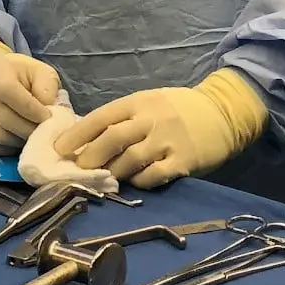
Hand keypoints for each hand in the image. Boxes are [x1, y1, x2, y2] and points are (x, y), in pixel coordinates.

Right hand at [0, 39, 62, 153]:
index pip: (8, 91)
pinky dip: (7, 149)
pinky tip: (17, 141)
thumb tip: (50, 110)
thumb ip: (47, 87)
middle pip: (4, 118)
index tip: (48, 118)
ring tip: (32, 137)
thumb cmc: (18, 75)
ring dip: (20, 141)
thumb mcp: (38, 71)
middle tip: (44, 133)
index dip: (30, 109)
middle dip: (29, 129)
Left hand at [57, 71, 268, 190]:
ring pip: (130, 159)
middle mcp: (151, 119)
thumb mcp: (149, 103)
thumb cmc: (179, 109)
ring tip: (102, 180)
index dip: (77, 134)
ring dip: (112, 172)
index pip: (100, 117)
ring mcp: (168, 140)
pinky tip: (133, 183)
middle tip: (77, 171)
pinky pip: (154, 176)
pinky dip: (139, 181)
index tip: (59, 150)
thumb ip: (123, 118)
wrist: (224, 112)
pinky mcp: (184, 160)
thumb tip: (87, 140)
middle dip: (89, 157)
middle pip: (112, 139)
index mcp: (138, 102)